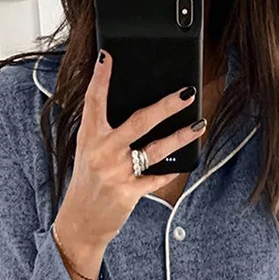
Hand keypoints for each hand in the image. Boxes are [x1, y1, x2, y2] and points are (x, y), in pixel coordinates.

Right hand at [52, 49, 206, 256]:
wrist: (80, 222)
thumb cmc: (87, 184)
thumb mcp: (88, 153)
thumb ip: (105, 132)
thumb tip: (136, 113)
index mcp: (90, 137)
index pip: (94, 101)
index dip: (101, 78)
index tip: (108, 57)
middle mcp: (103, 151)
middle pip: (140, 121)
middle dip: (167, 105)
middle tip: (186, 93)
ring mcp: (116, 173)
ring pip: (155, 149)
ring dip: (180, 136)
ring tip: (198, 125)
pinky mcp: (128, 193)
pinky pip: (156, 178)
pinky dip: (169, 172)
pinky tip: (181, 166)